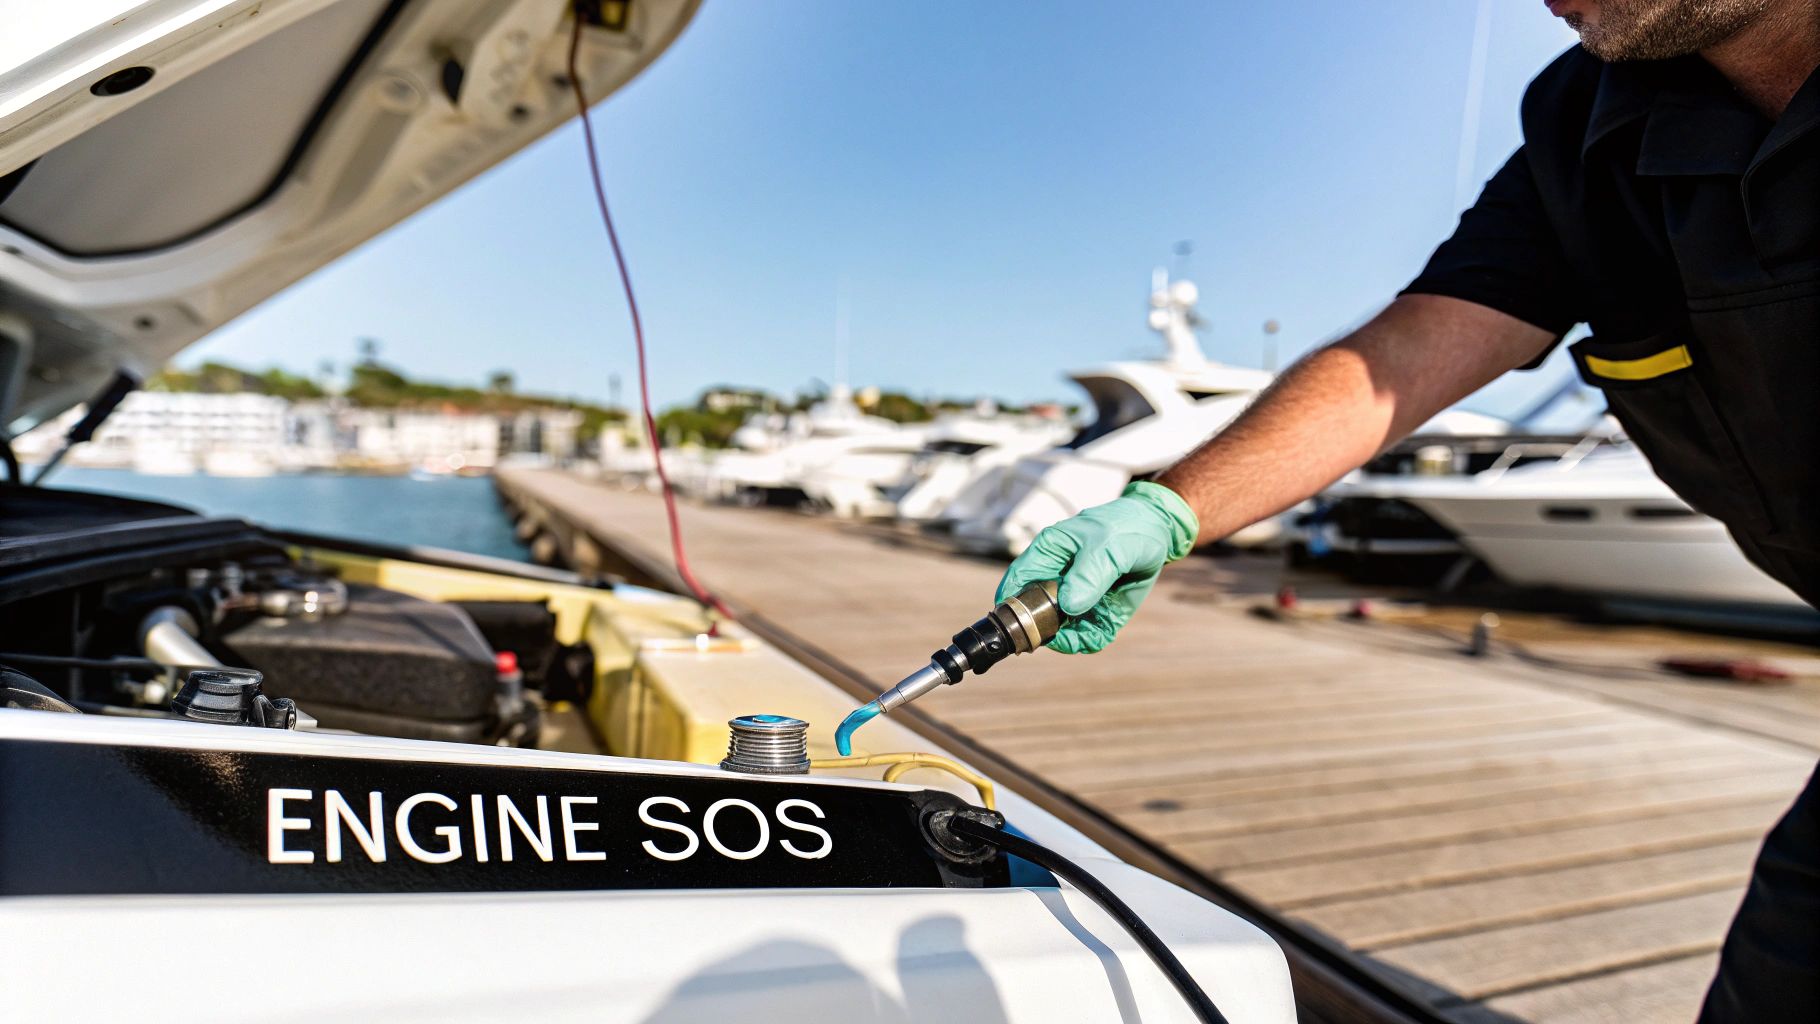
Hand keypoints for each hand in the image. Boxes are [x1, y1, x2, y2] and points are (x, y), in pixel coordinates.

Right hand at [995, 481, 1197, 653]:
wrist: (1157, 533)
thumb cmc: (1126, 528)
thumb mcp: (1109, 546)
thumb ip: (1089, 575)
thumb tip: (1068, 606)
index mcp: (1048, 553)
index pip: (1017, 580)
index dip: (1011, 604)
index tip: (1017, 626)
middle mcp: (1055, 579)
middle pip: (1033, 612)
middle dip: (1043, 630)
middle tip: (1063, 635)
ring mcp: (1073, 598)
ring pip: (1057, 629)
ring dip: (1068, 640)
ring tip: (1084, 636)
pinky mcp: (1094, 612)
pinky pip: (1084, 635)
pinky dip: (1088, 641)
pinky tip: (1098, 635)